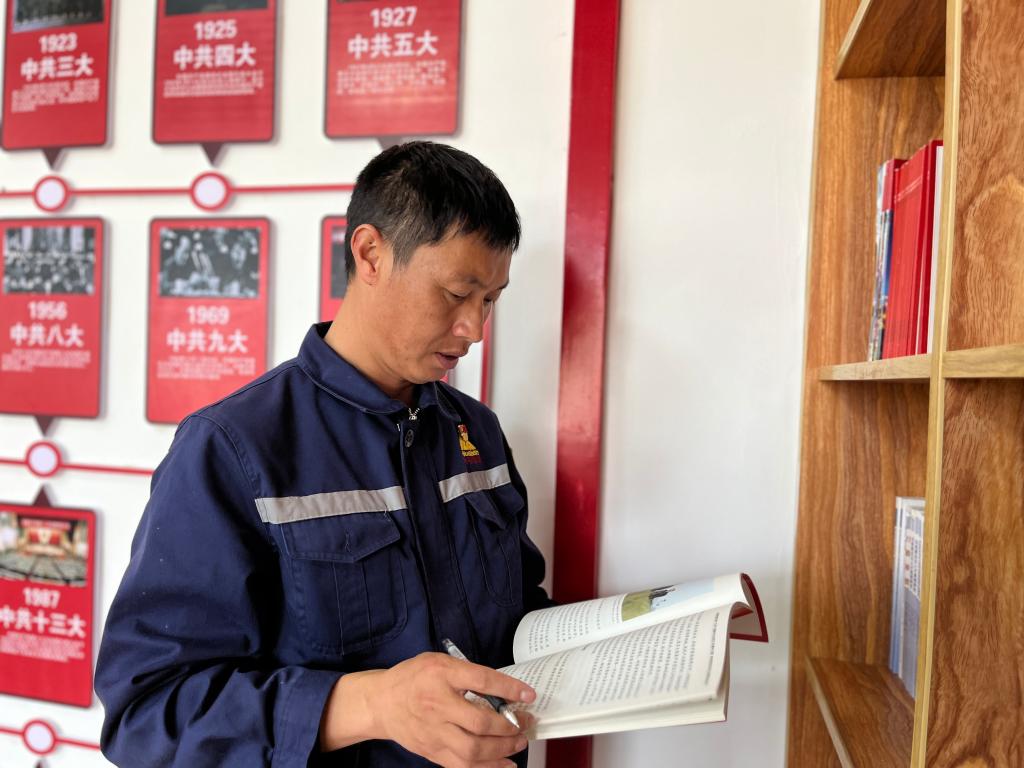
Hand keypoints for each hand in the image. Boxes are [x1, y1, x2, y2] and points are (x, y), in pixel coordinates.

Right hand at [320, 652, 536, 767]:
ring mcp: (434, 732)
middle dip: (509, 726)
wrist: (381, 703)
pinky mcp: (432, 752)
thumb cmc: (414, 678)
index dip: (508, 688)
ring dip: (502, 749)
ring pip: (472, 750)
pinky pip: (462, 766)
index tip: (529, 695)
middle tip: (525, 722)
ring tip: (519, 742)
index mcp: (441, 675)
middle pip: (479, 722)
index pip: (481, 680)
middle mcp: (437, 705)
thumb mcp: (440, 663)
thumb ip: (467, 673)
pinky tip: (505, 764)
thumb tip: (503, 690)